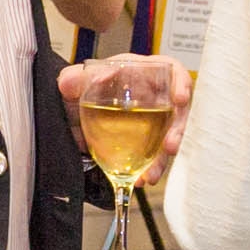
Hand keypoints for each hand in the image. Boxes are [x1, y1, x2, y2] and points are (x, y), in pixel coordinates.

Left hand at [56, 51, 193, 186]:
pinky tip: (140, 178)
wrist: (78, 109)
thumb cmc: (89, 85)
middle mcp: (155, 96)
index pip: (173, 71)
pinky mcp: (150, 141)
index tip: (180, 99)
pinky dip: (149, 168)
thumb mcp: (78, 80)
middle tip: (169, 147)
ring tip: (151, 174)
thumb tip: (68, 84)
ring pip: (167, 138)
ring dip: (162, 158)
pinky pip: (155, 155)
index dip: (181, 84)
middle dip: (176, 131)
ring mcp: (155, 120)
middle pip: (177, 111)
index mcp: (143, 73)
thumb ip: (73, 79)